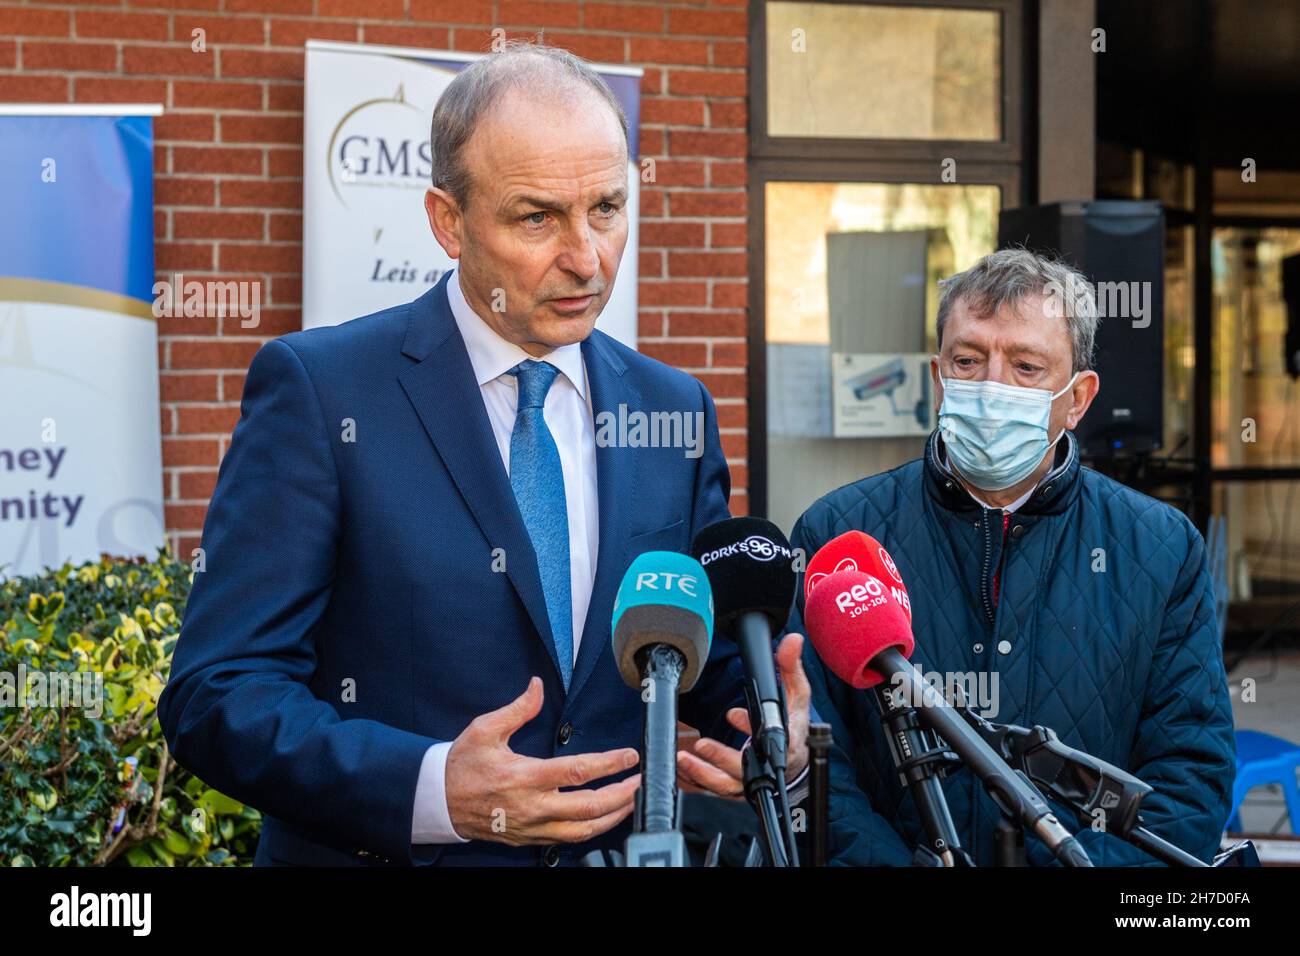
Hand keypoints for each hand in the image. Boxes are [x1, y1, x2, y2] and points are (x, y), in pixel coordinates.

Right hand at [444, 677, 640, 844]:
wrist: (439, 801)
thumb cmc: (462, 764)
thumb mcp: (484, 729)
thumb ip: (518, 709)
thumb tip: (538, 686)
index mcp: (524, 776)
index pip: (577, 771)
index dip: (608, 764)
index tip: (629, 756)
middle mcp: (532, 806)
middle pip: (589, 806)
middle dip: (621, 794)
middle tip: (641, 780)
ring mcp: (532, 826)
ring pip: (583, 830)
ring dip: (613, 816)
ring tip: (631, 800)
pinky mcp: (530, 838)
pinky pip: (568, 839)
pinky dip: (592, 830)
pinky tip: (605, 817)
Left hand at [675, 633, 810, 798]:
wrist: (793, 757)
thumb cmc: (793, 724)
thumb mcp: (796, 695)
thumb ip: (790, 667)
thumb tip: (793, 640)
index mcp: (784, 744)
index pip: (772, 743)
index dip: (755, 736)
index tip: (735, 717)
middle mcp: (766, 766)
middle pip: (745, 770)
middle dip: (722, 759)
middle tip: (701, 745)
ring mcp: (749, 780)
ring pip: (726, 785)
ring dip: (703, 774)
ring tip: (684, 759)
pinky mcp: (734, 786)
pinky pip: (714, 788)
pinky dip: (697, 779)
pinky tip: (682, 765)